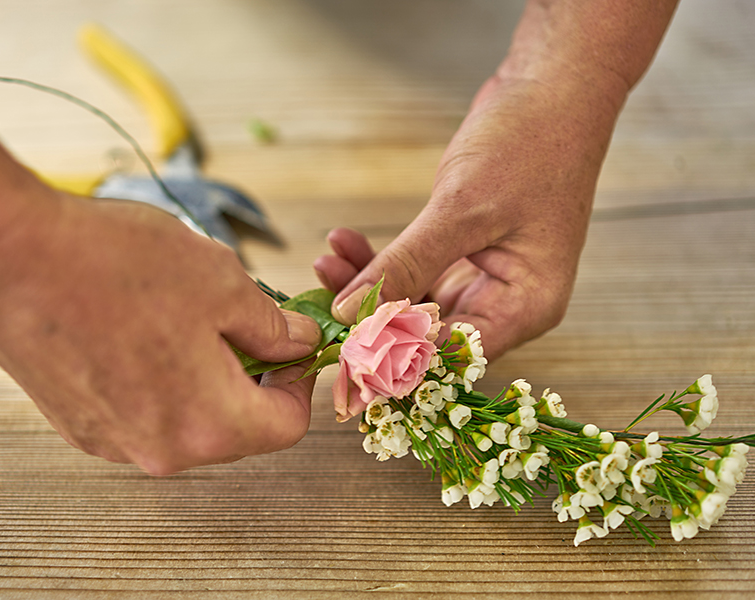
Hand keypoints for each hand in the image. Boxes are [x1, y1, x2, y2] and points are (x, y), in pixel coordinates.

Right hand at [0, 126, 321, 474]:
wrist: (3, 253)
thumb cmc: (114, 262)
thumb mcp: (221, 282)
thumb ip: (271, 327)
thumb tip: (297, 344)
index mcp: (208, 425)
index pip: (286, 425)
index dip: (298, 379)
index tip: (290, 343)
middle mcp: (160, 451)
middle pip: (235, 428)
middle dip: (249, 378)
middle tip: (238, 321)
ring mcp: (112, 443)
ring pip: (186, 420)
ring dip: (201, 378)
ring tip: (180, 317)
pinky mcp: (75, 425)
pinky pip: (140, 414)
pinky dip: (155, 381)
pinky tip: (135, 329)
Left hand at [315, 0, 678, 360]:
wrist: (551, 89)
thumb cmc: (529, 145)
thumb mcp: (462, 210)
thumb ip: (406, 264)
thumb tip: (351, 312)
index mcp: (526, 306)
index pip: (452, 355)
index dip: (395, 359)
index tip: (341, 346)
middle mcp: (507, 303)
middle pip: (429, 335)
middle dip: (373, 320)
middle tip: (322, 305)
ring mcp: (485, 278)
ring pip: (414, 303)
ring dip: (369, 285)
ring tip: (326, 262)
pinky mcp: (464, 254)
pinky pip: (414, 272)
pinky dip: (382, 260)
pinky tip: (345, 241)